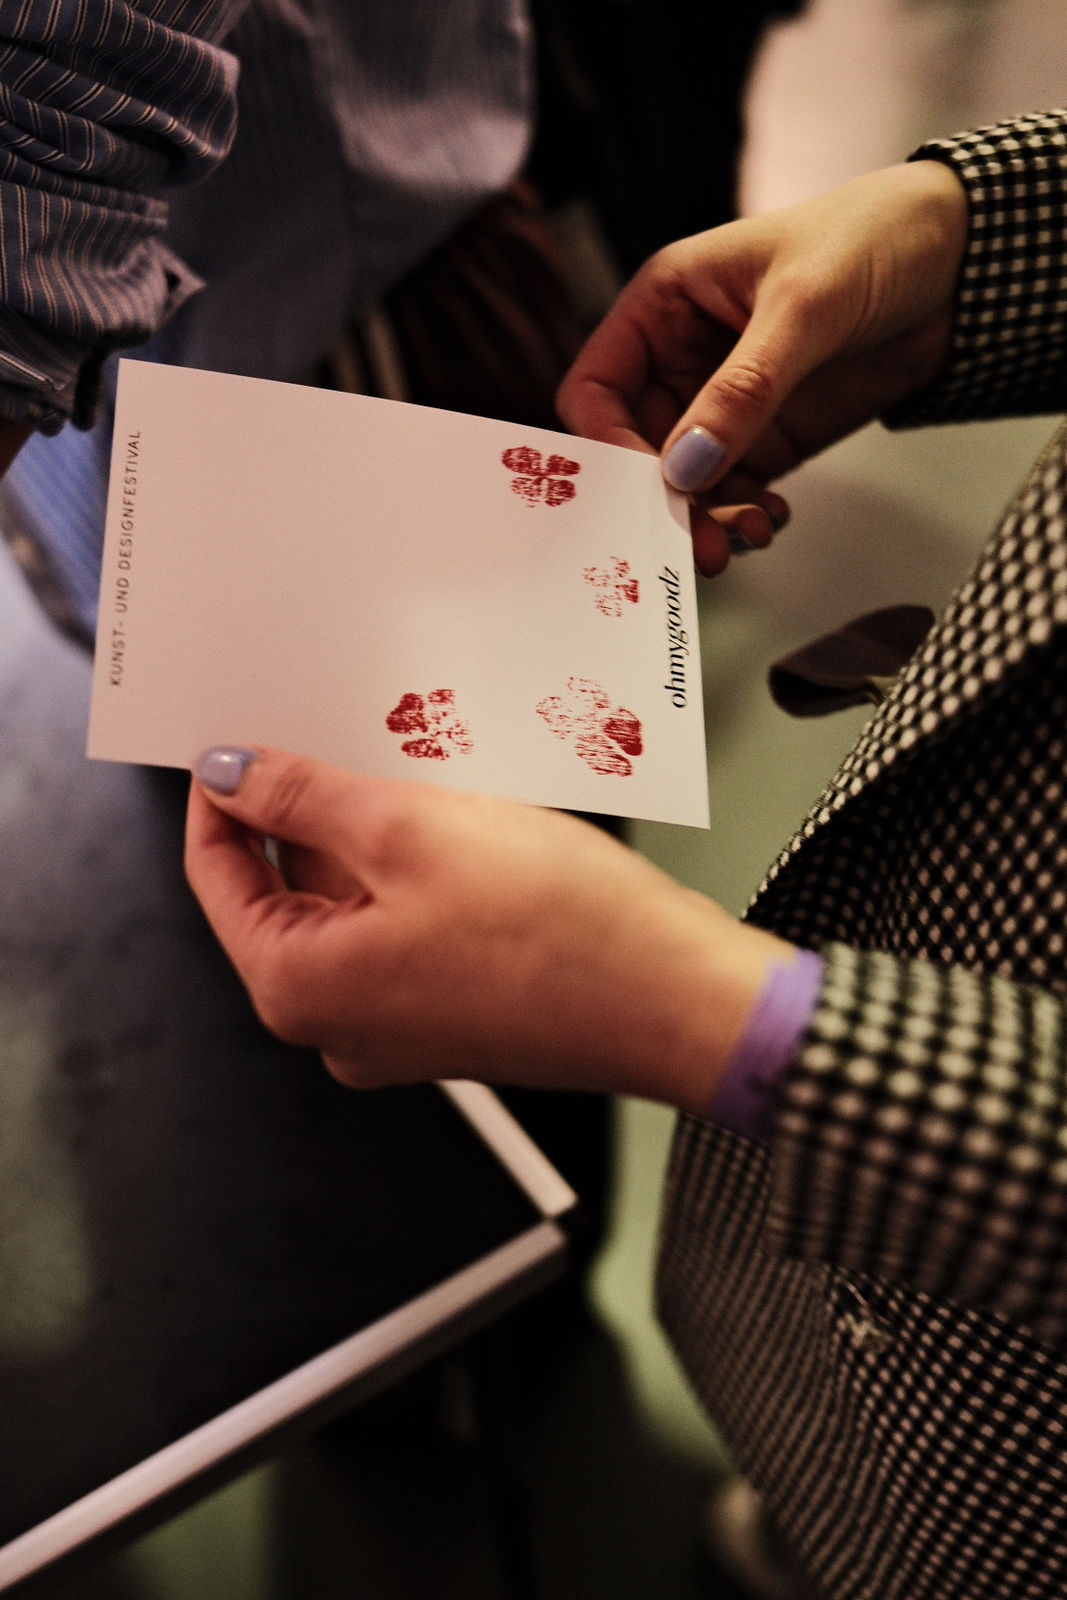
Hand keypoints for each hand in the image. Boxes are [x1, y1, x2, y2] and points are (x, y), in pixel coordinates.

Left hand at [184, 747, 786, 1109]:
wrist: (677, 999)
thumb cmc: (557, 933)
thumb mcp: (407, 830)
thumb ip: (301, 798)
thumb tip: (230, 776)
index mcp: (299, 989)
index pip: (218, 876)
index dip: (224, 795)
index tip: (242, 736)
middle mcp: (339, 1024)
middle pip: (289, 890)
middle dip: (312, 808)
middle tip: (347, 731)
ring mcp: (398, 1025)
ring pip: (356, 903)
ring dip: (374, 833)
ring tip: (420, 769)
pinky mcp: (454, 1012)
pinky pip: (407, 925)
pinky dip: (418, 869)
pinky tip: (461, 818)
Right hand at [557, 160, 968, 574]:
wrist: (962, 260)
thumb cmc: (873, 238)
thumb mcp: (804, 306)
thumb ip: (743, 389)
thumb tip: (685, 469)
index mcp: (664, 304)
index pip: (596, 389)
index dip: (606, 446)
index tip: (645, 491)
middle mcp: (680, 357)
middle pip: (636, 450)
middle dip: (662, 501)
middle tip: (697, 544)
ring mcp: (723, 401)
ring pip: (682, 482)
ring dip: (704, 519)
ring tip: (747, 534)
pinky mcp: (766, 434)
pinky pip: (731, 491)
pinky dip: (742, 515)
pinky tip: (771, 518)